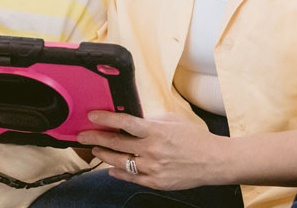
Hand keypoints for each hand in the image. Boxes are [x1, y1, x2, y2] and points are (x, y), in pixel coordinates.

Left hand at [77, 111, 227, 190]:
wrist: (213, 161)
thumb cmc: (195, 138)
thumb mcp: (173, 120)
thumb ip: (151, 120)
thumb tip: (132, 119)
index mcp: (156, 131)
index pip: (125, 122)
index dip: (105, 119)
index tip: (92, 116)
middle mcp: (151, 150)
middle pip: (116, 144)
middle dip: (96, 138)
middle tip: (83, 135)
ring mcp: (152, 168)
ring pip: (119, 162)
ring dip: (104, 155)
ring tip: (95, 150)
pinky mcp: (155, 182)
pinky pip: (130, 178)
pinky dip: (118, 173)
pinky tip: (111, 168)